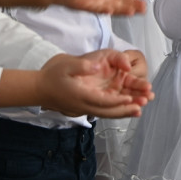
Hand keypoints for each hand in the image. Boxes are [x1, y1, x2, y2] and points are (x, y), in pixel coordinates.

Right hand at [38, 50, 152, 118]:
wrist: (39, 89)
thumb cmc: (52, 76)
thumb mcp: (66, 66)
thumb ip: (82, 66)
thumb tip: (97, 66)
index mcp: (80, 95)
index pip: (102, 101)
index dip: (117, 101)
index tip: (130, 98)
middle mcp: (84, 105)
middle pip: (108, 112)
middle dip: (125, 110)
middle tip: (141, 107)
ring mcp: (84, 108)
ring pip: (107, 114)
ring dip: (123, 112)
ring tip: (139, 110)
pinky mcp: (85, 107)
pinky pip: (104, 111)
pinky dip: (116, 111)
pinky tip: (126, 109)